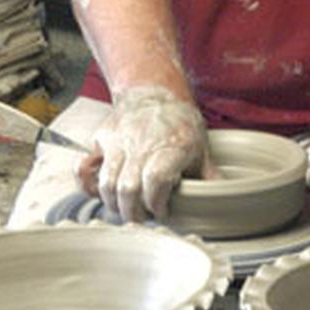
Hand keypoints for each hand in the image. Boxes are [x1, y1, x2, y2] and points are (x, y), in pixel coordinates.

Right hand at [77, 85, 211, 221]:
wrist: (155, 91)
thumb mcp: (201, 149)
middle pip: (128, 189)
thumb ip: (209, 177)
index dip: (156, 203)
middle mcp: (142, 143)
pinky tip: (100, 193)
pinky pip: (84, 168)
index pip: (156, 181)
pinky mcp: (101, 140)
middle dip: (134, 213)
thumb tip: (224, 200)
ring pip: (106, 183)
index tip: (162, 212)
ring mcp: (118, 141)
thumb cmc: (180, 124)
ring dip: (114, 204)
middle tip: (142, 219)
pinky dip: (86, 185)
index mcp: (171, 147)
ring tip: (126, 209)